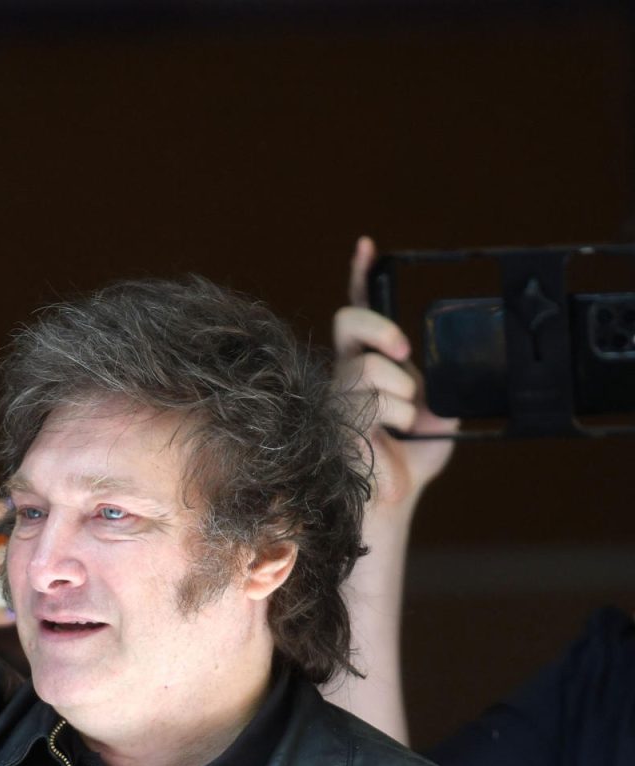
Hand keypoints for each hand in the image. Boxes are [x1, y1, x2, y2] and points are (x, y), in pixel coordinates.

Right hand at [336, 236, 457, 511]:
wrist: (391, 498)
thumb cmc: (408, 459)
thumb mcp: (438, 413)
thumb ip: (440, 386)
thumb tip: (453, 371)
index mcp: (368, 364)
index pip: (360, 312)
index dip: (362, 277)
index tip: (368, 246)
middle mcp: (345, 371)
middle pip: (350, 319)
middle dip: (380, 326)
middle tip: (405, 352)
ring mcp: (335, 391)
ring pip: (372, 365)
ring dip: (403, 393)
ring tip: (403, 422)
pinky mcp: (333, 413)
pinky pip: (374, 395)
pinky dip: (398, 414)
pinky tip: (392, 434)